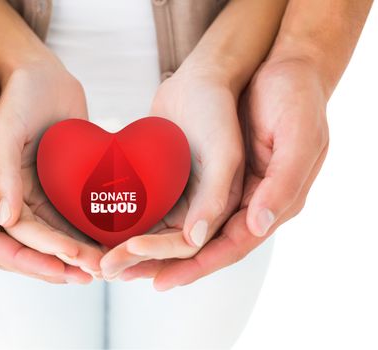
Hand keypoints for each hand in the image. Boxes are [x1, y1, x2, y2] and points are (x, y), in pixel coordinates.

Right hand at [0, 58, 90, 283]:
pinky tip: (95, 233)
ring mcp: (6, 191)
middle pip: (19, 245)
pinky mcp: (27, 178)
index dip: (26, 259)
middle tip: (91, 274)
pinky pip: (49, 209)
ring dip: (67, 250)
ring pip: (38, 232)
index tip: (60, 270)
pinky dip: (70, 224)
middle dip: (54, 262)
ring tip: (100, 262)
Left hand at [119, 58, 329, 289]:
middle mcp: (239, 203)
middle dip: (159, 262)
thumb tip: (250, 229)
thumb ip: (277, 185)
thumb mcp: (295, 138)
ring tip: (112, 258)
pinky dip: (148, 215)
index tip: (159, 281)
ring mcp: (216, 188)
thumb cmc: (292, 99)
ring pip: (179, 228)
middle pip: (197, 245)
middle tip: (120, 274)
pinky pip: (171, 201)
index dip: (194, 267)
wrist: (269, 64)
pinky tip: (119, 222)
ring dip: (147, 244)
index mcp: (267, 203)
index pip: (228, 247)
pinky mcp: (197, 172)